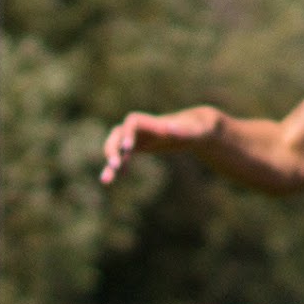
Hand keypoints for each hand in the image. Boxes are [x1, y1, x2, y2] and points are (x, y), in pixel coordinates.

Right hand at [99, 107, 220, 185]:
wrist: (198, 128)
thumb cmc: (200, 128)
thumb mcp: (197, 131)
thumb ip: (185, 131)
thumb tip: (170, 129)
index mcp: (154, 122)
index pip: (132, 122)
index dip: (128, 133)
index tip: (128, 149)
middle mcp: (142, 128)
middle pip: (118, 134)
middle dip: (113, 148)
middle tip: (114, 166)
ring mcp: (138, 138)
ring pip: (116, 147)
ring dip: (109, 161)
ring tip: (104, 181)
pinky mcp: (139, 147)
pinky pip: (123, 157)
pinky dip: (118, 167)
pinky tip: (114, 179)